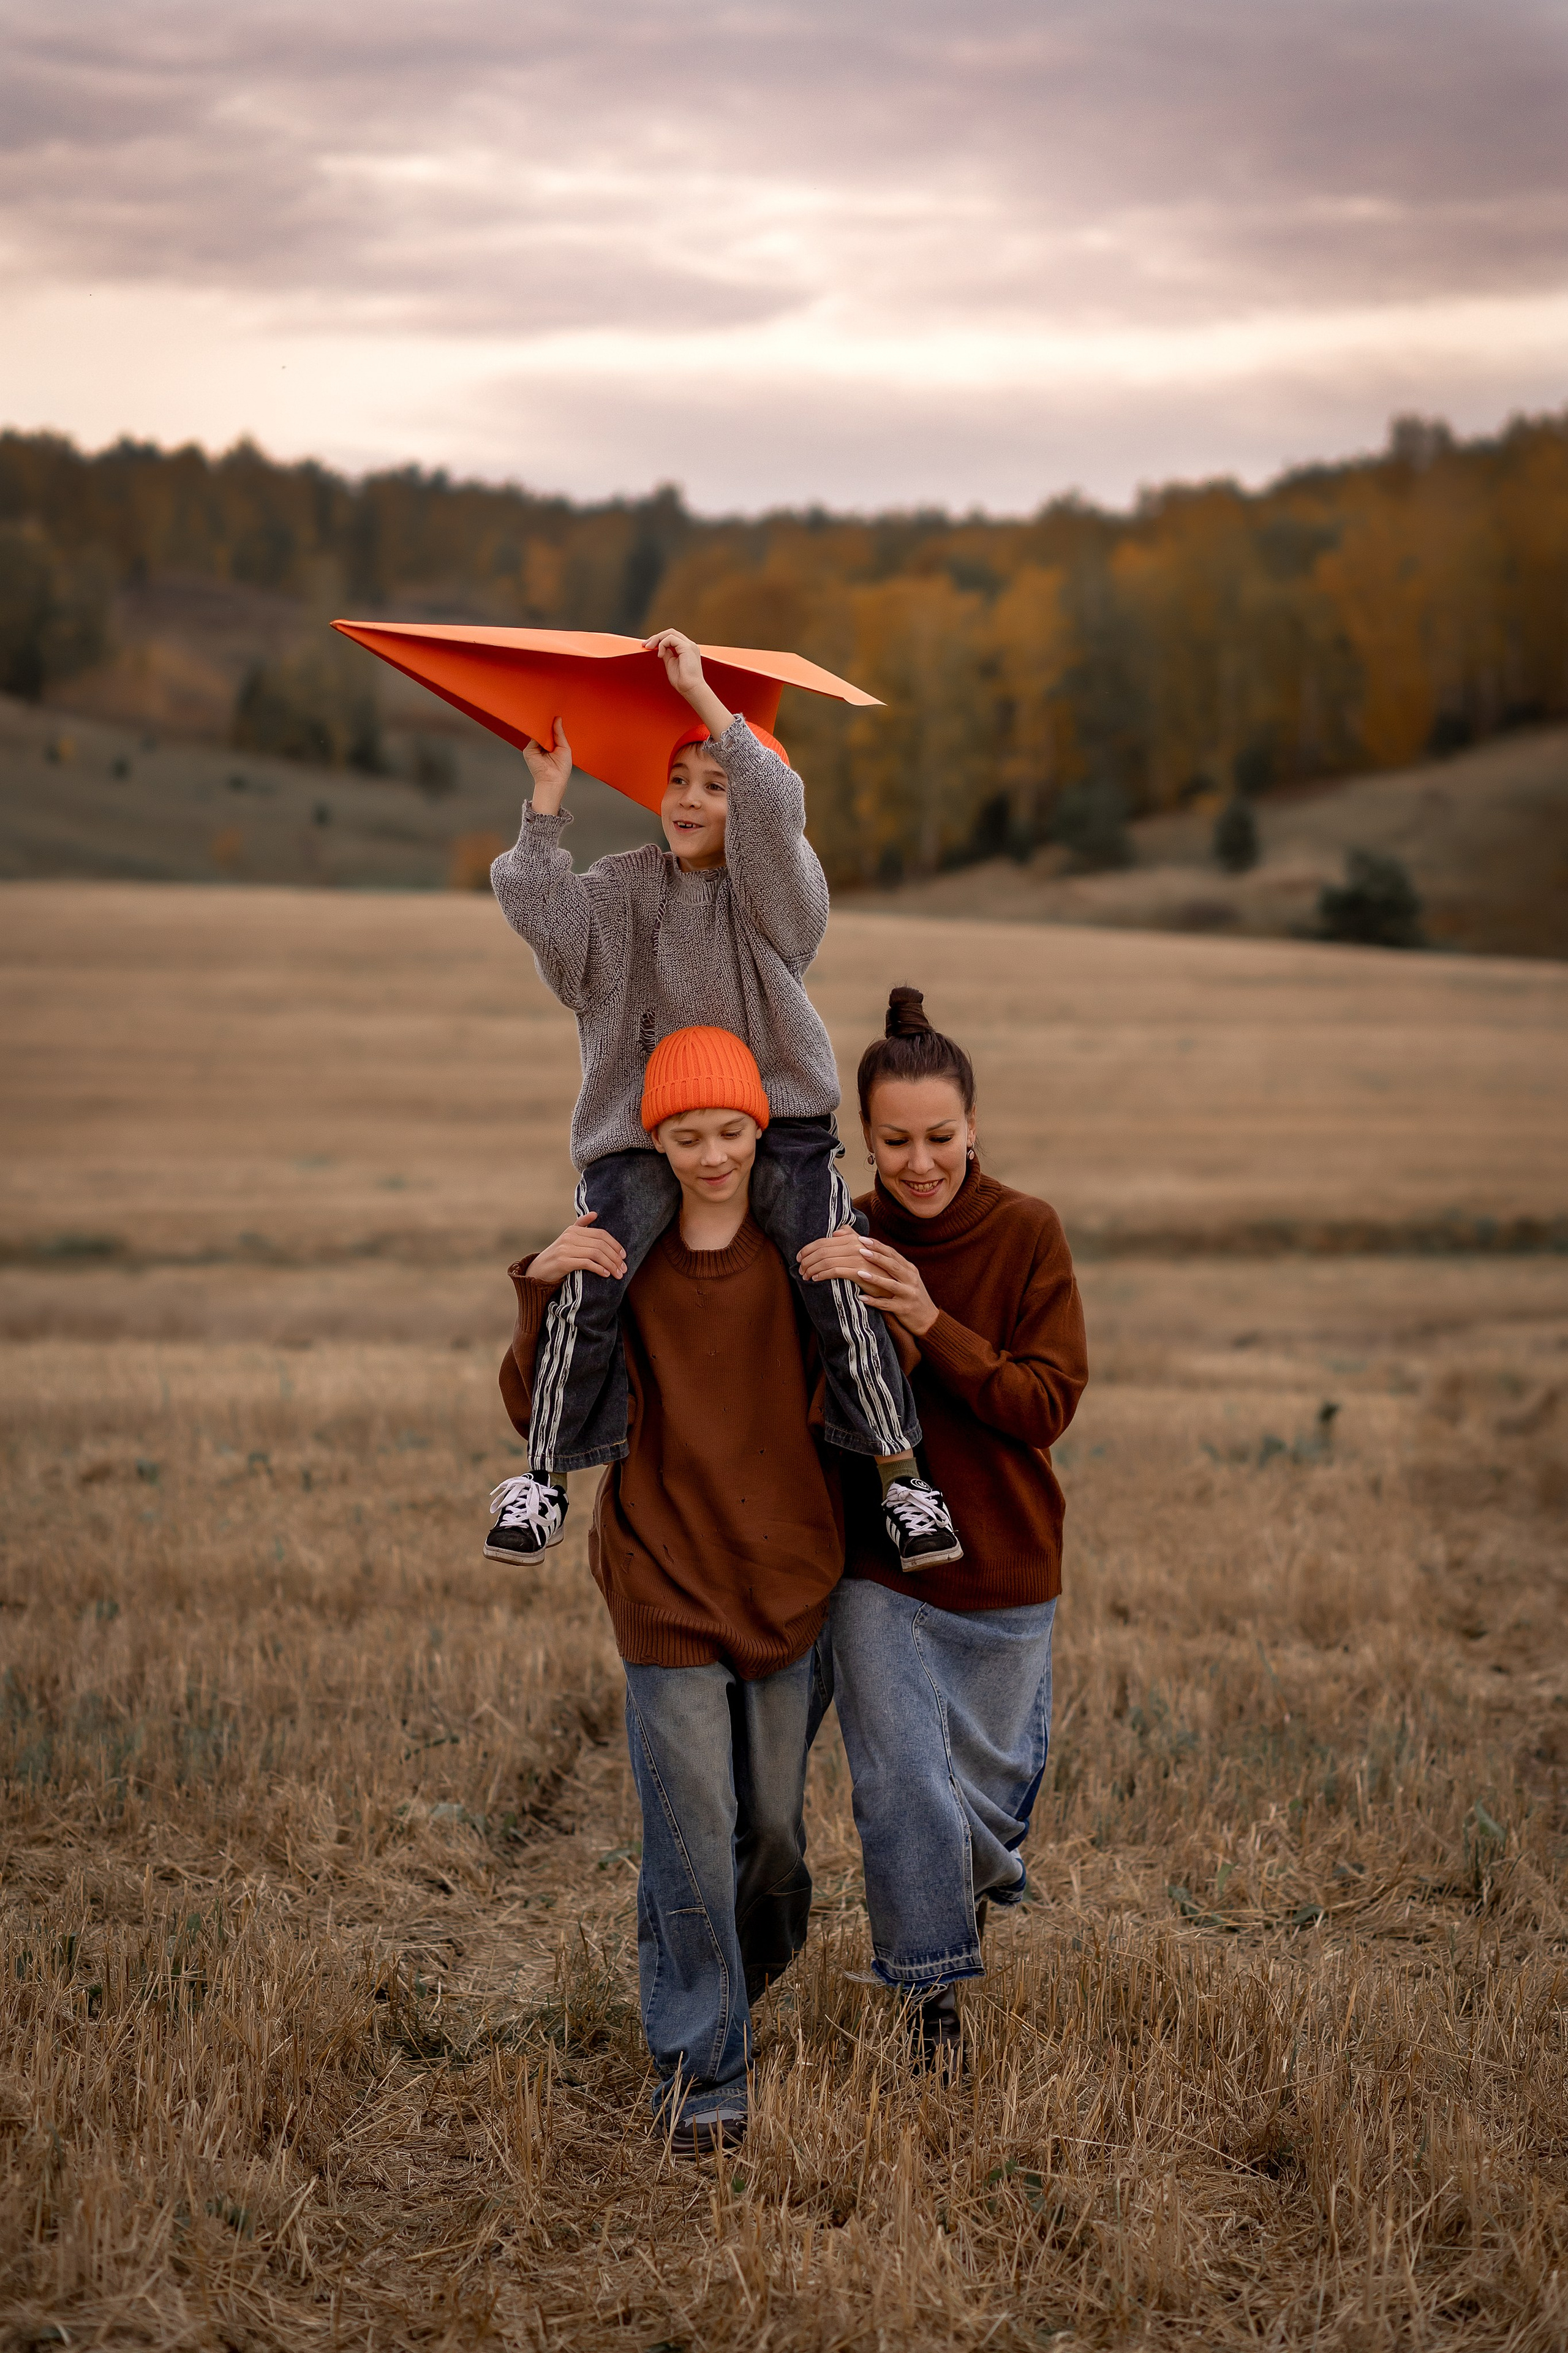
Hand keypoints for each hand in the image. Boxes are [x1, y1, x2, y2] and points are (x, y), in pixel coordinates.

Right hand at [523, 717, 571, 812]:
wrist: (553, 781)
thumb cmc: (561, 769)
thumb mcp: (564, 747)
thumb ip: (560, 733)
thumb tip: (558, 719)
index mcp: (552, 746)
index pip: (551, 731)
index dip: (553, 724)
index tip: (556, 714)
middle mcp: (542, 746)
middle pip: (543, 730)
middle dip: (547, 723)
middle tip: (552, 712)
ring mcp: (535, 747)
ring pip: (537, 732)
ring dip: (542, 726)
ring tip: (547, 718)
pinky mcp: (529, 750)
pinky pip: (532, 736)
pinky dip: (537, 731)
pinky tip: (541, 727)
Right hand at [527, 1211, 626, 1292]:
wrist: (537, 1270)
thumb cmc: (557, 1256)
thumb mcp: (568, 1238)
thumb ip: (581, 1226)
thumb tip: (595, 1213)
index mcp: (573, 1230)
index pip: (601, 1234)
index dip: (615, 1244)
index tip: (624, 1255)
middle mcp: (570, 1237)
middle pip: (600, 1244)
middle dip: (615, 1257)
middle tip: (623, 1268)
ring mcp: (565, 1249)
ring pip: (596, 1254)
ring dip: (610, 1265)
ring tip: (618, 1274)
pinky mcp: (563, 1262)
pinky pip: (587, 1263)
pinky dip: (599, 1269)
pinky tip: (606, 1274)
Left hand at [643, 628, 733, 737]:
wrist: (691, 689)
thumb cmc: (683, 682)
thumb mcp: (670, 664)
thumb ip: (667, 654)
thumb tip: (660, 648)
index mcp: (687, 649)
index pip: (671, 638)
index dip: (658, 639)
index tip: (648, 645)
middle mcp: (689, 645)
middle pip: (670, 633)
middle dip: (656, 637)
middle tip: (645, 645)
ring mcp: (689, 645)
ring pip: (670, 633)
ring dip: (657, 639)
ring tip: (650, 647)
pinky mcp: (687, 647)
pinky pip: (670, 639)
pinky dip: (662, 645)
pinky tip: (660, 654)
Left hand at [796, 1230, 938, 1337]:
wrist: (928, 1318)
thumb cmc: (912, 1295)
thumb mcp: (907, 1278)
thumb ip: (894, 1266)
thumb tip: (873, 1251)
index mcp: (910, 1269)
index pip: (893, 1254)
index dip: (878, 1246)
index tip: (863, 1239)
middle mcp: (911, 1280)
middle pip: (893, 1266)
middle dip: (876, 1257)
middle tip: (860, 1250)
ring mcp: (908, 1295)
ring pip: (891, 1285)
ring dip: (875, 1278)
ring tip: (859, 1272)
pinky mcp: (904, 1309)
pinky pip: (887, 1305)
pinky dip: (874, 1301)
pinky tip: (862, 1298)